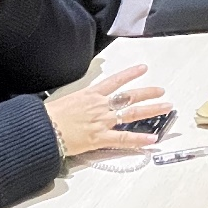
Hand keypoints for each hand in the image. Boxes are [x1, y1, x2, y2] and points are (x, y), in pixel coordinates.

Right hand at [44, 65, 170, 155]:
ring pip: (132, 113)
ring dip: (152, 110)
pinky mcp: (100, 137)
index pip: (115, 81)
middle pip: (129, 96)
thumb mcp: (65, 101)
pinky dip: (139, 139)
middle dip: (148, 92)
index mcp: (90, 94)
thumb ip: (78, 101)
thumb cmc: (48, 117)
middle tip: (161, 91)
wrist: (41, 130)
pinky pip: (124, 138)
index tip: (143, 68)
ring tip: (166, 107)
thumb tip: (80, 102)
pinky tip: (153, 139)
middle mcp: (100, 105)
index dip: (130, 73)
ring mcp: (102, 121)